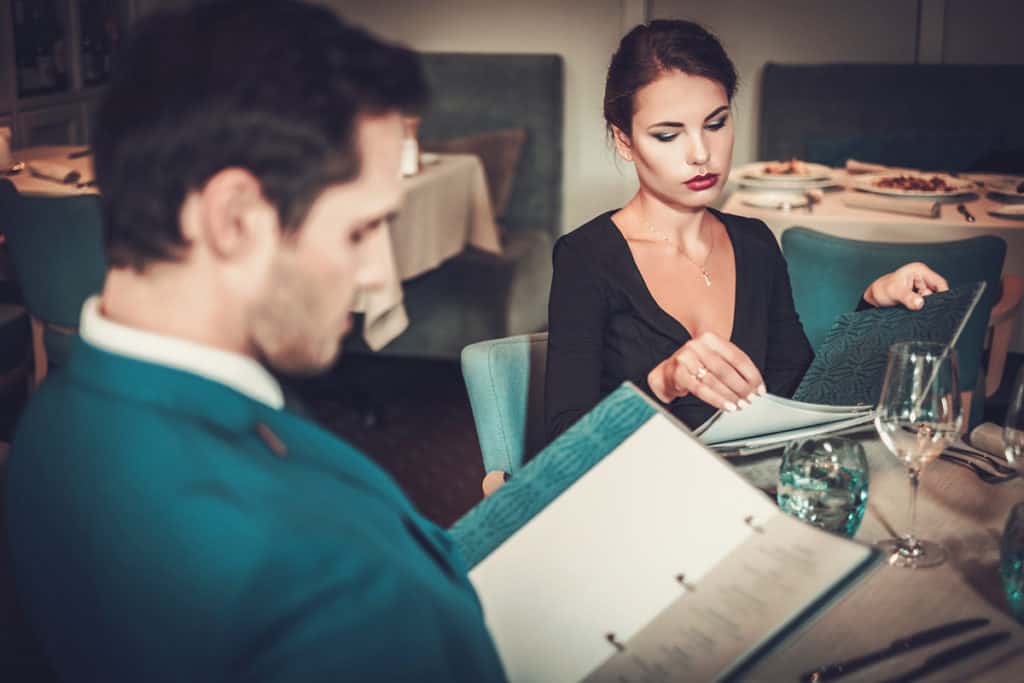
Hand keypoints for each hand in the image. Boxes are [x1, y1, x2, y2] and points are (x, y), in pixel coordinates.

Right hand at [647, 331, 765, 411]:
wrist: (669, 370)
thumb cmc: (697, 365)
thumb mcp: (714, 358)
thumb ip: (733, 367)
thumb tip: (755, 386)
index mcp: (710, 338)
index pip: (737, 357)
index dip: (752, 375)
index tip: (760, 388)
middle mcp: (697, 345)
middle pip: (726, 369)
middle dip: (742, 387)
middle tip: (751, 399)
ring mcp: (685, 358)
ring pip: (714, 380)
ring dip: (730, 395)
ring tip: (740, 404)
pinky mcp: (678, 373)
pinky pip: (701, 389)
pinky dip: (716, 399)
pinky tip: (726, 406)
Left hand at [863, 262, 948, 309]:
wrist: (875, 297)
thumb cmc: (883, 290)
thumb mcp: (894, 292)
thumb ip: (907, 298)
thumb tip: (920, 303)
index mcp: (919, 271)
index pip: (939, 282)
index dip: (943, 294)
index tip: (940, 306)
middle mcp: (923, 278)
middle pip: (938, 292)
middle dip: (933, 301)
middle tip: (924, 309)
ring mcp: (921, 287)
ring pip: (932, 299)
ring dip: (927, 306)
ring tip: (916, 309)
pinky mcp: (919, 296)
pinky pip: (926, 303)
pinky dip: (923, 308)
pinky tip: (917, 312)